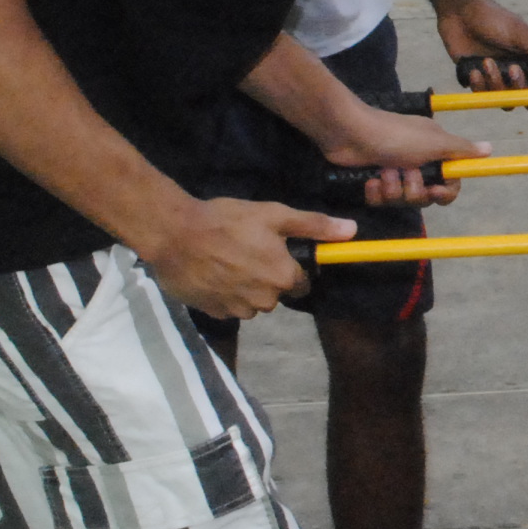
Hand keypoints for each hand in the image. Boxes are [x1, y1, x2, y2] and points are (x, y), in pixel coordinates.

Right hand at [142, 199, 353, 318]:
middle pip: (276, 294)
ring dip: (245, 287)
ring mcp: (237, 310)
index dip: (291, 268)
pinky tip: (212, 273)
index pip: (301, 284)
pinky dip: (224, 294)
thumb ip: (314, 226)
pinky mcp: (213, 313)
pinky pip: (228, 307)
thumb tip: (352, 230)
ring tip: (226, 261)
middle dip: (267, 277)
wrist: (175, 235)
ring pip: (251, 302)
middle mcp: (265, 301)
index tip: (276, 253)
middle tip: (247, 252)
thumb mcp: (275, 215)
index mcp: (283, 277)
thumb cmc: (228, 221)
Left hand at [323, 107, 485, 207]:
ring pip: (402, 200)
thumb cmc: (396, 135)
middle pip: (424, 196)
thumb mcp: (434, 142)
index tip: (436, 192)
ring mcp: (394, 172)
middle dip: (413, 189)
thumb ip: (461, 150)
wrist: (350, 133)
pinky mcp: (373, 182)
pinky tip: (370, 180)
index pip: (449, 182)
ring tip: (383, 172)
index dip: (445, 192)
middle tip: (405, 172)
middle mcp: (416, 162)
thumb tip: (490, 149)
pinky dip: (375, 192)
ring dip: (392, 189)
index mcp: (434, 152)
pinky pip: (381, 201)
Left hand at [438, 0, 527, 100]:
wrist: (460, 13)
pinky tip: (475, 70)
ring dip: (497, 84)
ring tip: (487, 62)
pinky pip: (484, 96)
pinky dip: (480, 86)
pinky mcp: (478, 81)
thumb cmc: (494, 19)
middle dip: (523, 90)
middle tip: (514, 70)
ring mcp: (498, 79)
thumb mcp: (521, 34)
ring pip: (505, 100)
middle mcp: (517, 74)